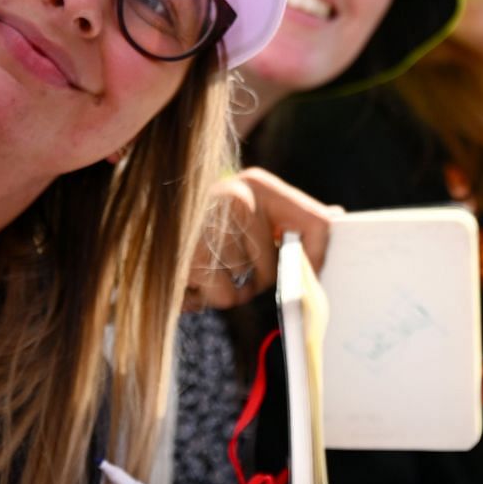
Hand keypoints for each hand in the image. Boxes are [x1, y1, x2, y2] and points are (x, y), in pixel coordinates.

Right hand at [186, 168, 340, 309]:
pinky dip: (203, 297)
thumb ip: (292, 215)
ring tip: (205, 266)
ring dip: (226, 290)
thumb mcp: (249, 205)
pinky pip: (218, 298)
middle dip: (254, 279)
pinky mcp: (184, 257)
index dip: (319, 255)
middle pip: (271, 270)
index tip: (311, 273)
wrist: (146, 214)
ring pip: (242, 290)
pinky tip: (189, 275)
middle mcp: (235, 199)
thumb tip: (337, 217)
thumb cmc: (207, 218)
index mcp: (258, 185)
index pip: (316, 223)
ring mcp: (208, 227)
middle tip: (230, 263)